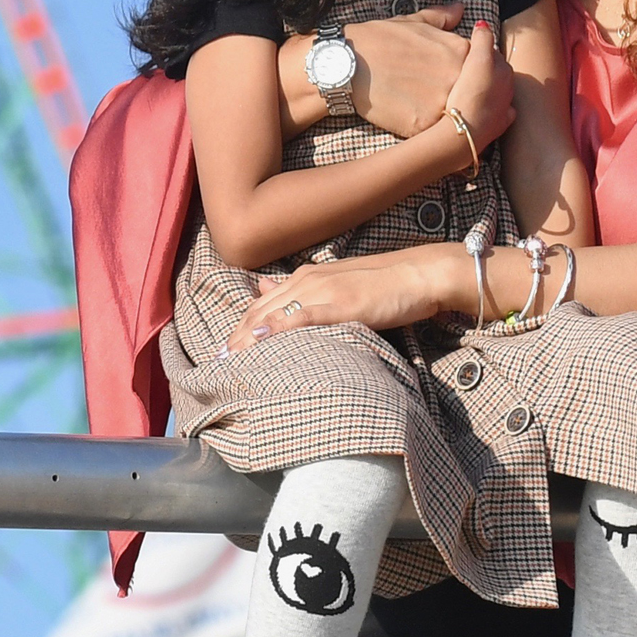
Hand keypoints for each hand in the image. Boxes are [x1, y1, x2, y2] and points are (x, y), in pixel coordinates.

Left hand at [223, 247, 458, 351]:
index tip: (224, 349)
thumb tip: (264, 288)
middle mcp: (307, 281)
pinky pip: (305, 316)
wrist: (417, 274)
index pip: (261, 304)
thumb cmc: (382, 284)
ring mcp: (323, 290)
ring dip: (249, 336)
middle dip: (237, 337)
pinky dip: (281, 327)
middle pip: (260, 311)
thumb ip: (302, 290)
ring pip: (275, 313)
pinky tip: (264, 339)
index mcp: (305, 278)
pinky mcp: (343, 304)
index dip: (240, 327)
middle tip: (218, 362)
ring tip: (230, 358)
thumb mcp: (335, 283)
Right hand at [340, 5, 469, 136]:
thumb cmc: (375, 39)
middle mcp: (457, 76)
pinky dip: (428, 128)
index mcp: (459, 49)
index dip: (470, 71)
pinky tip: (412, 117)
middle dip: (462, 94)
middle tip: (436, 94)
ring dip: (449, 115)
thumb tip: (461, 9)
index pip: (481, 66)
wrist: (342, 63)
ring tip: (424, 106)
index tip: (451, 74)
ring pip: (457, 116)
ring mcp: (442, 103)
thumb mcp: (411, 21)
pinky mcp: (424, 126)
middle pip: (473, 93)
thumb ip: (441, 17)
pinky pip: (435, 134)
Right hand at [443, 20, 513, 149]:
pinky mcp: (499, 125)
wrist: (465, 131)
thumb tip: (484, 23)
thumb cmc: (468, 92)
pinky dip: (493, 109)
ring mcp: (505, 107)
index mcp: (503, 69)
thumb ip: (482, 38)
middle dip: (486, 69)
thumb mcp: (476, 58)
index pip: (493, 53)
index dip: (479, 51)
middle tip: (466, 69)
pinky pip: (499, 113)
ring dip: (489, 89)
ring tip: (471, 89)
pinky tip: (483, 109)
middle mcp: (508, 87)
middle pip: (497, 72)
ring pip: (499, 92)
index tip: (466, 53)